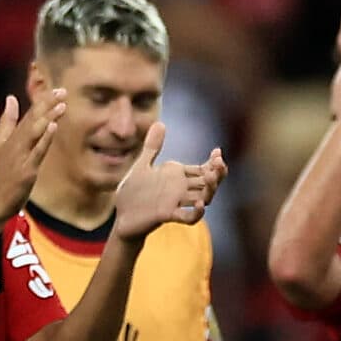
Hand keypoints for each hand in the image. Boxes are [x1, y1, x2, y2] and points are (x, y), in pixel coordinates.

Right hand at [0, 92, 62, 221]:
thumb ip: (7, 121)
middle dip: (47, 105)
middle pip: (33, 120)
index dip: (43, 101)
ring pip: (34, 133)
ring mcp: (21, 156)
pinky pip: (36, 152)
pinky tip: (53, 127)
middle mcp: (16, 143)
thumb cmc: (1, 174)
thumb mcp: (0, 144)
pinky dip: (44, 139)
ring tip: (61, 105)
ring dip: (47, 117)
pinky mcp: (26, 170)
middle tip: (62, 91)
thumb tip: (10, 98)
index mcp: (13, 137)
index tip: (57, 89)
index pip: (30, 115)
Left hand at [111, 123, 224, 240]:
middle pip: (208, 183)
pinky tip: (200, 204)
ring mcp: (176, 203)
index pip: (203, 169)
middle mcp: (180, 190)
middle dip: (218, 173)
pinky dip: (196, 213)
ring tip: (211, 177)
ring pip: (203, 198)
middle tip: (219, 163)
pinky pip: (188, 218)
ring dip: (210, 189)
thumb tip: (160, 123)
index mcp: (177, 176)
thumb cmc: (132, 194)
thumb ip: (152, 147)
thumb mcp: (141, 166)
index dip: (214, 163)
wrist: (120, 217)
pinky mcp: (167, 215)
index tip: (217, 152)